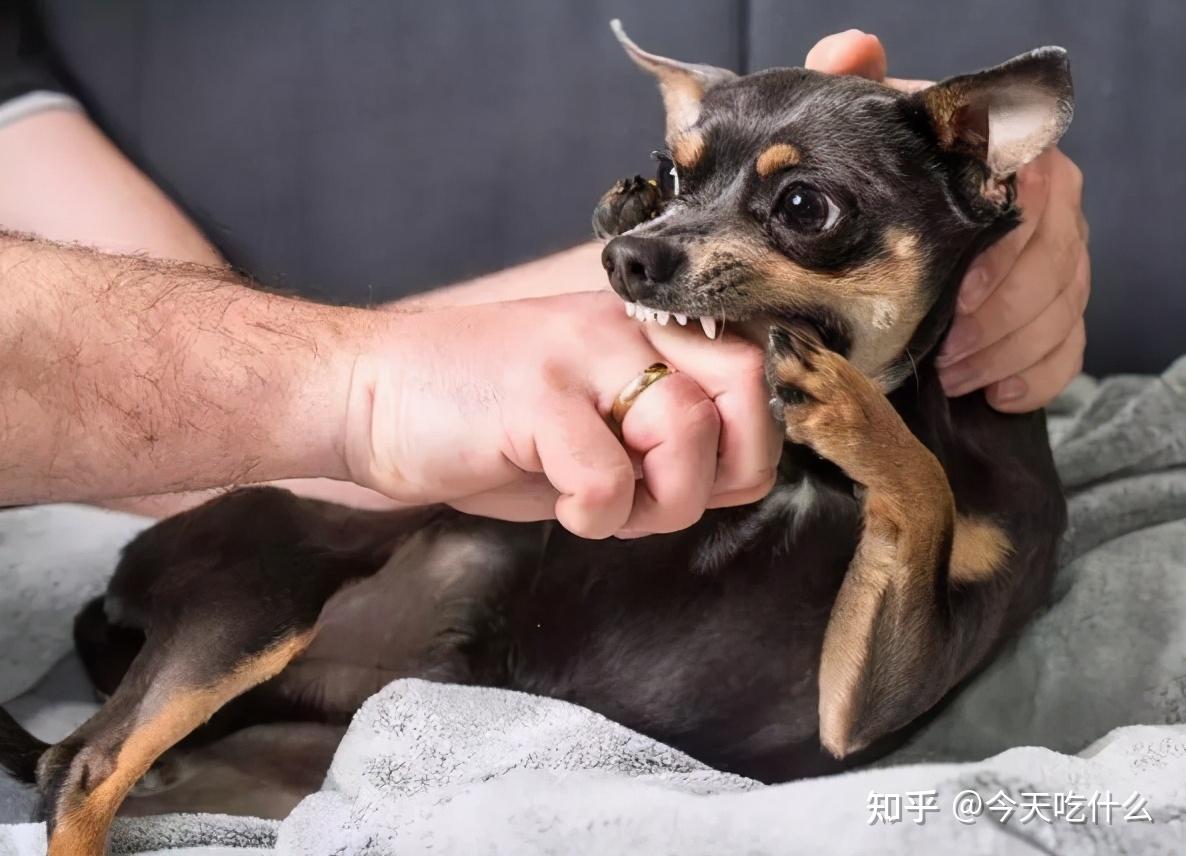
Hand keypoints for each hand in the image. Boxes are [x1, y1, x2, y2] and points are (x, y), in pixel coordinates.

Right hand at [343, 292, 779, 537]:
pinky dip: (594, 516)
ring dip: (657, 501)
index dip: (744, 445)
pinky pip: (608, 477)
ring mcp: (577, 354)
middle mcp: (619, 327)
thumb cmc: (477, 419)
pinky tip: (559, 505)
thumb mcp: (587, 420)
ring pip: (687, 430)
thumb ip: (661, 437)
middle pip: (746, 384)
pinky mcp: (534, 396)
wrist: (365, 396)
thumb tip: (736, 476)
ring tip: (600, 504)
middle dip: (723, 468)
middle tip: (661, 498)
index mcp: (638, 328)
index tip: (693, 482)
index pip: (752, 372)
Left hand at [805, 31, 1089, 411]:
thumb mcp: (862, 128)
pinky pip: (1069, 348)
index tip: (958, 303)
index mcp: (1012, 160)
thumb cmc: (880, 169)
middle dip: (1001, 322)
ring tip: (953, 376)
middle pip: (1056, 266)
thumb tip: (854, 49)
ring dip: (1009, 354)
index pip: (1037, 206)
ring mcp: (1060, 257)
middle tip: (946, 356)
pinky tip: (994, 394)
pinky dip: (1036, 378)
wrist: (887, 211)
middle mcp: (1051, 203)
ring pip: (1063, 311)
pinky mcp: (1058, 307)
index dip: (1004, 262)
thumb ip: (856, 85)